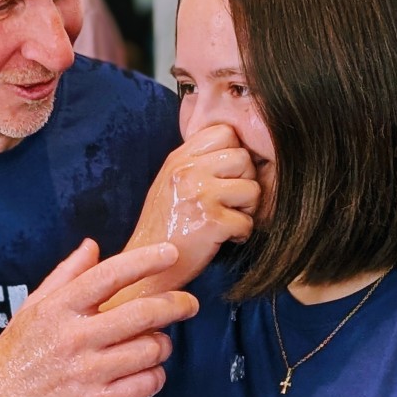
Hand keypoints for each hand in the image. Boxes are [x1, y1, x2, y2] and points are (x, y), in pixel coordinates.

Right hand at [0, 240, 197, 396]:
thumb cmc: (13, 357)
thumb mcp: (31, 309)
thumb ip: (65, 276)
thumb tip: (92, 246)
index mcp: (59, 309)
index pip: (109, 275)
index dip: (145, 261)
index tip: (170, 254)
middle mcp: (74, 338)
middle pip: (142, 314)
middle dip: (176, 305)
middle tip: (189, 304)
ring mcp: (86, 373)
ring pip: (150, 351)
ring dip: (163, 345)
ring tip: (158, 344)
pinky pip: (145, 386)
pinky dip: (155, 377)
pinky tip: (149, 373)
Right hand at [114, 124, 258, 303]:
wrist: (144, 264)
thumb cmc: (163, 226)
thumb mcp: (170, 183)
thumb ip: (196, 162)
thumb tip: (236, 147)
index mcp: (178, 159)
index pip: (225, 132)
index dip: (234, 153)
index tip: (226, 176)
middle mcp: (186, 172)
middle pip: (243, 158)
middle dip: (245, 181)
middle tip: (230, 202)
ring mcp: (199, 196)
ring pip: (252, 188)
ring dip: (247, 209)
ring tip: (228, 219)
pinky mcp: (211, 222)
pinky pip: (247, 222)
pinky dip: (241, 234)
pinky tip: (224, 238)